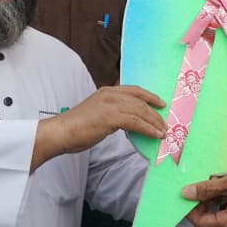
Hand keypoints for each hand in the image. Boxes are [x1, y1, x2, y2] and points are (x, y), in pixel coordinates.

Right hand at [44, 85, 165, 155]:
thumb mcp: (97, 112)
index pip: (134, 90)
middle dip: (155, 113)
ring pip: (140, 111)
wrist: (62, 132)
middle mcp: (110, 94)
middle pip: (140, 102)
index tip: (161, 103)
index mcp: (107, 91)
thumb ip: (112, 112)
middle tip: (165, 124)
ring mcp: (111, 104)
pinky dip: (148, 129)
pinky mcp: (111, 117)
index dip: (150, 96)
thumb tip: (128, 121)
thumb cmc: (77, 127)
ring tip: (163, 132)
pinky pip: (136, 122)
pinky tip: (155, 135)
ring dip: (154, 122)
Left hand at [181, 166, 226, 226]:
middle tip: (207, 179)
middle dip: (205, 195)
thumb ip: (207, 189)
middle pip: (207, 212)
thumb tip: (186, 193)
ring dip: (217, 189)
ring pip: (217, 204)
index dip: (189, 207)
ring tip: (224, 175)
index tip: (186, 192)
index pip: (199, 221)